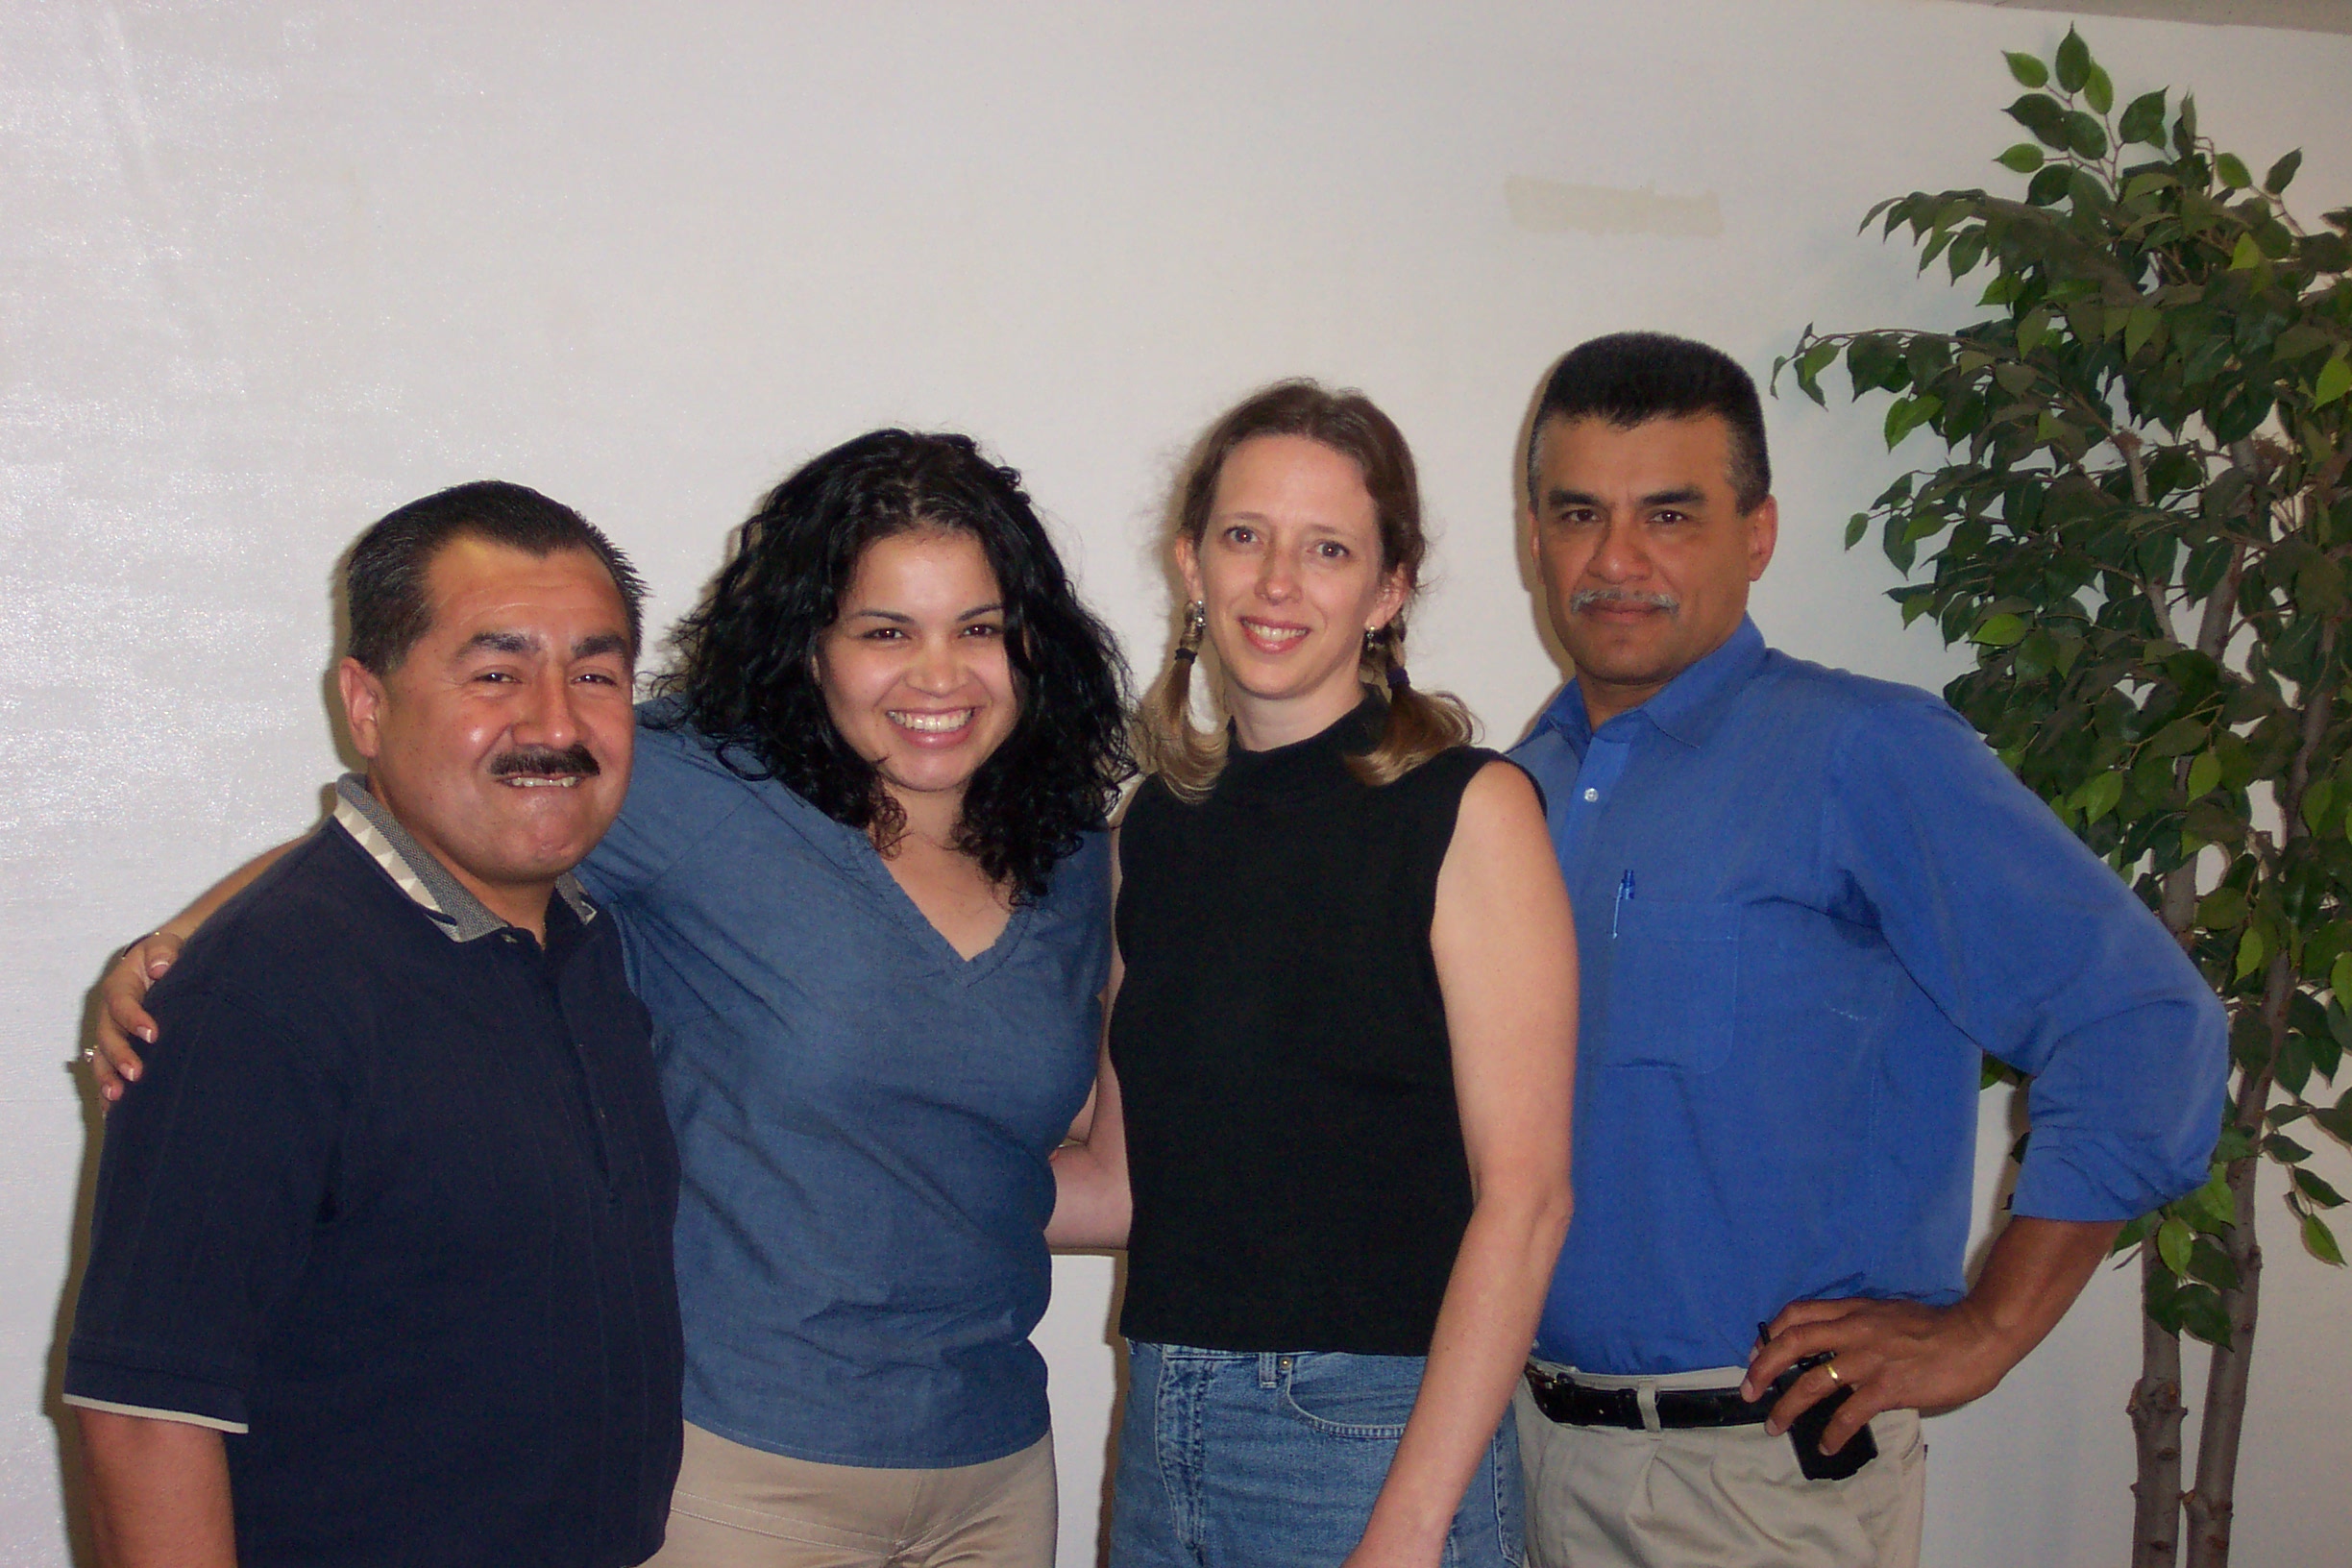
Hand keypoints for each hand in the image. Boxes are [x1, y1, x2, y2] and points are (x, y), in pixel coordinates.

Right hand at [88, 932, 180, 1103]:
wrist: (164, 962)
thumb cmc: (166, 955)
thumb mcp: (164, 945)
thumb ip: (162, 952)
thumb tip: (160, 966)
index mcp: (120, 986)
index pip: (122, 1004)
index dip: (134, 1019)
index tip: (153, 1034)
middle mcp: (110, 1012)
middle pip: (108, 1036)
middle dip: (119, 1057)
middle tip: (135, 1074)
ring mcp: (111, 1031)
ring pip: (102, 1057)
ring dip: (108, 1078)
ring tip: (116, 1099)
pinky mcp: (119, 1046)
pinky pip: (109, 1070)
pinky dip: (109, 1089)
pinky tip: (112, 1113)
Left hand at [1740, 1296, 2011, 1455]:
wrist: (1975, 1335)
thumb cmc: (1937, 1327)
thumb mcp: (1888, 1313)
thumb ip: (1861, 1325)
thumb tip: (1839, 1347)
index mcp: (1853, 1310)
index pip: (1798, 1313)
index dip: (1771, 1333)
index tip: (1757, 1352)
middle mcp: (1854, 1330)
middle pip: (1791, 1343)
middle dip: (1763, 1368)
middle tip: (1749, 1391)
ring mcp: (1869, 1359)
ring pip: (1812, 1381)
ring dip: (1788, 1406)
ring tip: (1776, 1425)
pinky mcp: (1888, 1387)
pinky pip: (1849, 1413)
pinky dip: (1832, 1431)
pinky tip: (1826, 1444)